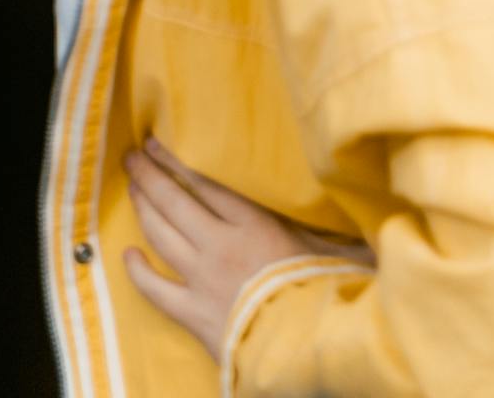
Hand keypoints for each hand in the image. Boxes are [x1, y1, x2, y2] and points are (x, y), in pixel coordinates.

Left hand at [123, 138, 373, 361]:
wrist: (310, 350)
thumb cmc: (328, 296)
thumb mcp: (336, 251)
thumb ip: (334, 227)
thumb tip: (367, 202)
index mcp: (252, 224)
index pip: (203, 182)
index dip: (175, 160)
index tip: (154, 143)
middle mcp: (219, 244)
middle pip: (173, 201)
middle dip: (148, 175)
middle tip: (131, 157)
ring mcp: (203, 279)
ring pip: (160, 235)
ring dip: (142, 208)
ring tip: (131, 188)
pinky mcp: (195, 315)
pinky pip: (156, 290)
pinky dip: (137, 271)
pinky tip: (126, 255)